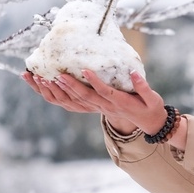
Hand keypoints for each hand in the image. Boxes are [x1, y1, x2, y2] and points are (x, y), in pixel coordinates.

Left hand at [21, 70, 167, 135]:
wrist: (146, 122)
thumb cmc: (150, 107)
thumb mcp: (151, 98)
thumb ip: (143, 86)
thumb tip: (134, 72)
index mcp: (118, 102)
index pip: (104, 92)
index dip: (94, 82)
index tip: (84, 70)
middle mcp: (105, 107)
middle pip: (84, 97)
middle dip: (69, 86)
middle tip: (56, 74)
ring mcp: (97, 108)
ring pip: (73, 102)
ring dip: (57, 91)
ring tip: (42, 79)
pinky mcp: (92, 107)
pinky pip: (71, 103)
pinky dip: (57, 95)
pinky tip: (45, 85)